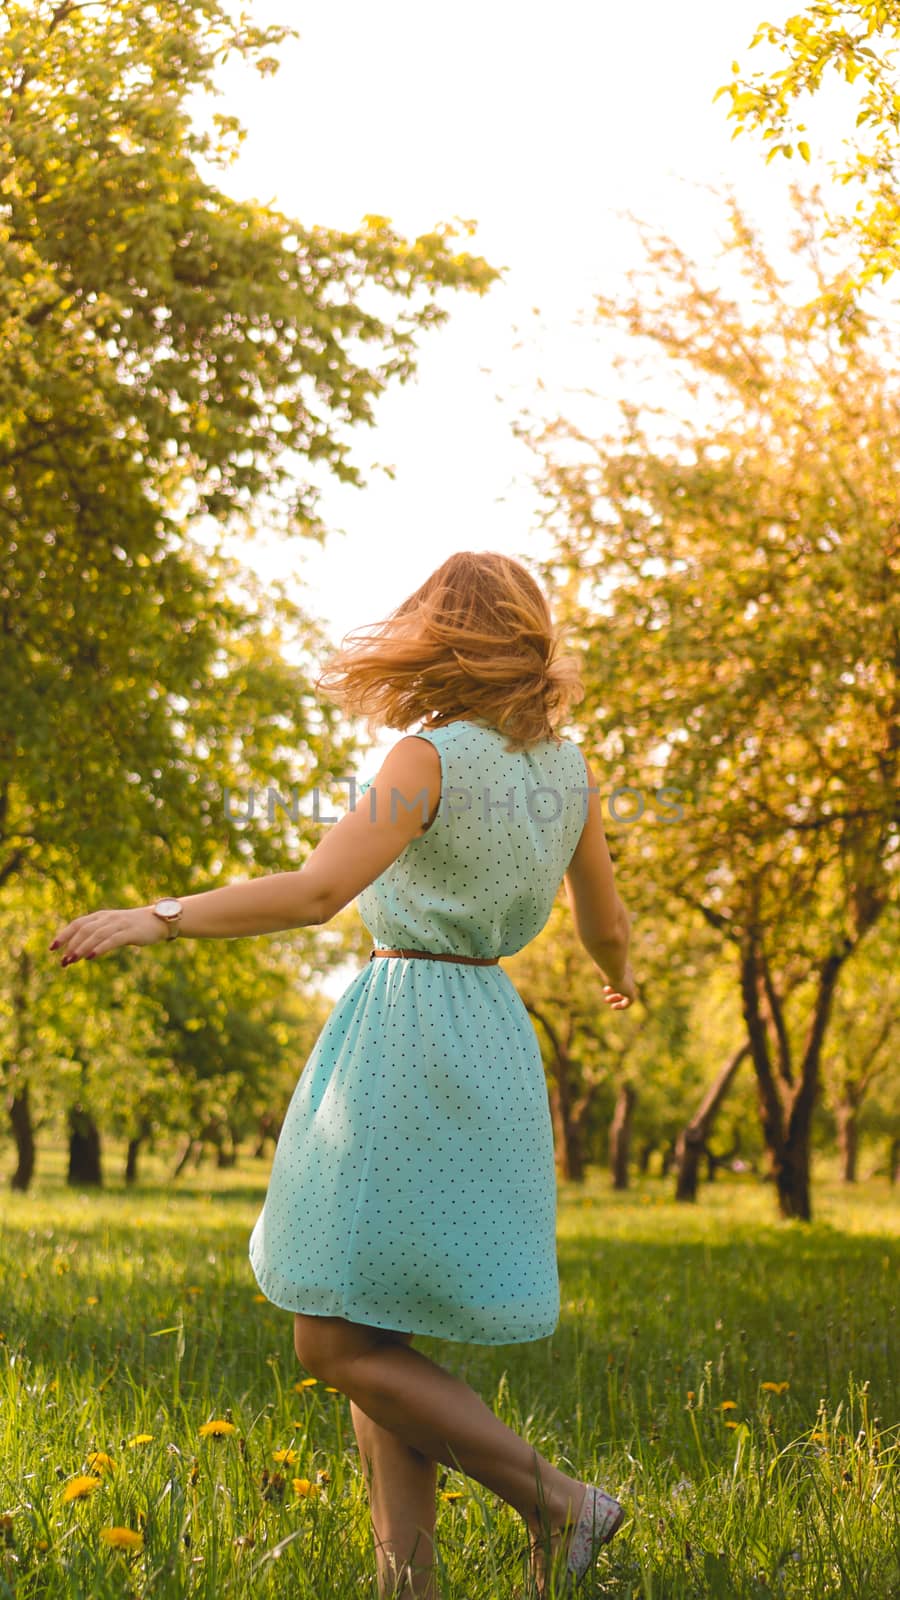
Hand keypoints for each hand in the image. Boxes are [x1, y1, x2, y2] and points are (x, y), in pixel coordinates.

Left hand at [49, 906, 166, 967]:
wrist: (159, 920)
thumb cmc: (134, 927)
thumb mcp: (113, 928)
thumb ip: (97, 935)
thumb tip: (78, 951)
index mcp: (101, 916)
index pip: (77, 924)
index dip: (63, 935)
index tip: (51, 948)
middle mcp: (107, 918)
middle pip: (83, 929)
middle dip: (71, 945)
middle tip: (63, 961)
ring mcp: (119, 924)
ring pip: (95, 935)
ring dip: (81, 948)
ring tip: (72, 960)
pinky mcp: (130, 932)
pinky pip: (111, 940)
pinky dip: (99, 948)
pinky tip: (90, 956)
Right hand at [602, 960, 637, 1009]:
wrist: (613, 965)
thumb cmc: (604, 962)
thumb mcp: (601, 962)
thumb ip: (600, 964)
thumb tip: (596, 965)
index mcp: (623, 967)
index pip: (622, 976)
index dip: (614, 982)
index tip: (605, 988)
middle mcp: (628, 975)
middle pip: (624, 984)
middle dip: (614, 990)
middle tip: (605, 992)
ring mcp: (630, 983)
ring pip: (626, 993)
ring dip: (616, 998)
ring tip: (606, 1000)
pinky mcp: (630, 991)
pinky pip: (630, 1001)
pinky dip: (622, 1005)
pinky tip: (613, 1007)